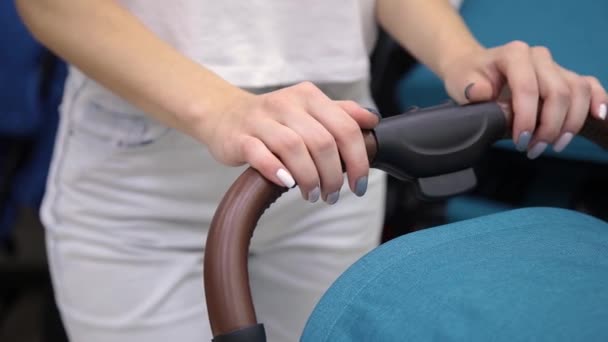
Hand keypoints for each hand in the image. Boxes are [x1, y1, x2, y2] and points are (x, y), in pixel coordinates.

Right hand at [199, 82, 378, 203]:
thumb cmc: (274, 119)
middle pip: (321, 142)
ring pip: (293, 148)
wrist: (224, 115)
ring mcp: (260, 120)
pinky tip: (287, 183)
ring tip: (312, 195)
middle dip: (332, 175)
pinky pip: (259, 153)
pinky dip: (276, 170)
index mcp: (308, 97)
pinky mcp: (239, 138)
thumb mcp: (308, 109)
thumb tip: (372, 119)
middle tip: (332, 195)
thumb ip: (340, 112)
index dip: (357, 159)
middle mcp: (286, 104)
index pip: (344, 127)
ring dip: (308, 177)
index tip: (358, 184)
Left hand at [442, 41, 607, 158]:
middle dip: (549, 127)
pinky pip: (589, 86)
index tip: (521, 141)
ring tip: (553, 146)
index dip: (527, 117)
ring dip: (569, 124)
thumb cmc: (468, 77)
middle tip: (533, 150)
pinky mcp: (565, 76)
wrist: (474, 69)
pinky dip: (597, 101)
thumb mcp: (459, 83)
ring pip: (577, 92)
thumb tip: (481, 93)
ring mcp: (554, 65)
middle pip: (558, 92)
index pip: (528, 87)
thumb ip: (470, 89)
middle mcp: (538, 56)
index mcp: (514, 54)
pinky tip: (598, 117)